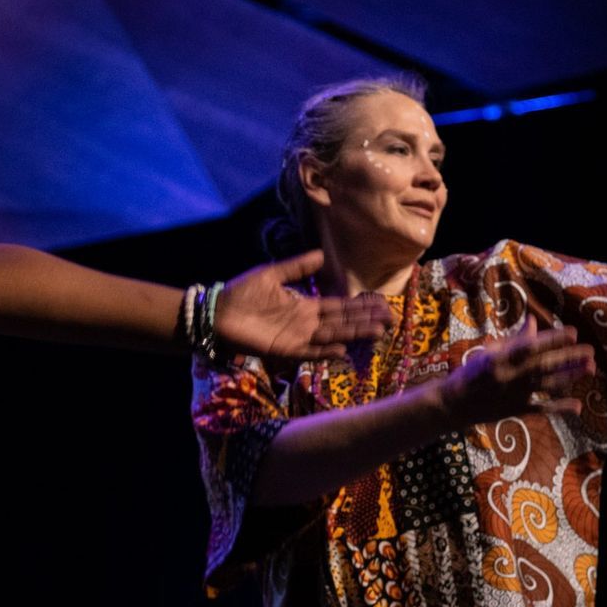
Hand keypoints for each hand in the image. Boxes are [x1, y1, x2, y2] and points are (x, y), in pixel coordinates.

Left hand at [213, 250, 391, 360]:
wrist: (216, 312)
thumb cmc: (241, 293)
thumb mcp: (272, 274)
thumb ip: (297, 267)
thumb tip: (322, 254)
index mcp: (304, 306)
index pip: (339, 307)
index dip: (360, 306)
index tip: (382, 304)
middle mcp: (305, 323)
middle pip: (342, 322)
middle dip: (365, 321)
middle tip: (390, 320)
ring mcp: (296, 337)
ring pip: (332, 336)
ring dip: (353, 334)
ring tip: (376, 332)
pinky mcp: (283, 349)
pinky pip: (309, 352)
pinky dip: (325, 350)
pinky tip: (342, 348)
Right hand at [438, 317, 595, 424]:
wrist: (454, 404)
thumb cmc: (473, 372)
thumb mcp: (490, 351)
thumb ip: (515, 339)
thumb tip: (534, 321)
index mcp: (500, 358)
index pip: (531, 346)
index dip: (553, 339)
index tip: (573, 332)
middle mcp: (509, 376)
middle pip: (544, 365)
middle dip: (568, 357)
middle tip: (590, 350)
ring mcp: (514, 395)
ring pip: (547, 385)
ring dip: (570, 376)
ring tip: (590, 368)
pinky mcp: (517, 410)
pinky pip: (542, 410)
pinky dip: (559, 409)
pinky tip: (578, 406)